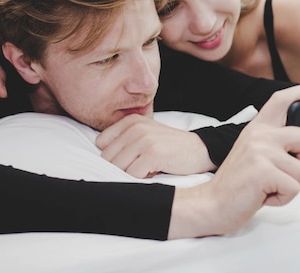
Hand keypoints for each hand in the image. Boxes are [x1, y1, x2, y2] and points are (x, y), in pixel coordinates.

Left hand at [96, 114, 215, 177]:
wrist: (199, 150)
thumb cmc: (169, 147)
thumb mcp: (145, 134)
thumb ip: (123, 140)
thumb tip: (99, 159)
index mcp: (130, 121)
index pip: (101, 144)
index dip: (114, 157)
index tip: (130, 158)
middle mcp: (135, 127)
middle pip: (108, 158)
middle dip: (122, 167)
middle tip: (141, 164)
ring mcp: (144, 140)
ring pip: (118, 167)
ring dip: (132, 174)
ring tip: (148, 167)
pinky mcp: (152, 154)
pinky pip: (132, 175)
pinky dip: (142, 178)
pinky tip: (155, 171)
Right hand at [168, 85, 299, 238]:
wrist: (212, 205)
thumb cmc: (240, 187)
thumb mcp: (266, 170)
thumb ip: (293, 170)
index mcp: (258, 129)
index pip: (282, 99)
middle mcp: (259, 134)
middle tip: (288, 175)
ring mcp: (260, 150)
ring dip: (291, 186)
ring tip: (268, 188)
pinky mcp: (262, 170)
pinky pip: (294, 187)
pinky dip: (284, 198)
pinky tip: (264, 196)